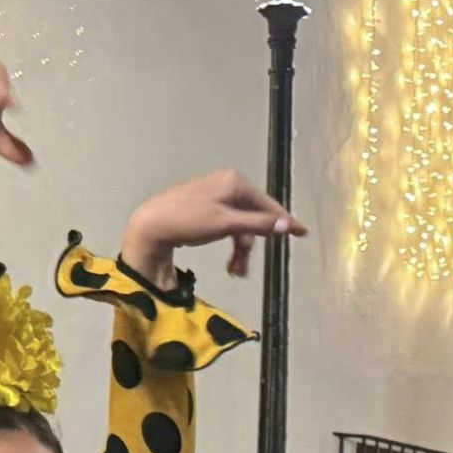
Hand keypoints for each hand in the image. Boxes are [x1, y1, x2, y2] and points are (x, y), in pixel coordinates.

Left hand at [121, 169, 305, 289]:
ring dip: (240, 249)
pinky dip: (229, 243)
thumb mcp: (226, 224)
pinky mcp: (205, 207)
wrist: (151, 226)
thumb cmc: (187, 221)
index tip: (302, 233)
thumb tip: (285, 224)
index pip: (268, 204)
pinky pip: (228, 225)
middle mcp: (227, 183)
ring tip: (233, 271)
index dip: (284, 221)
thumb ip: (257, 224)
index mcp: (235, 182)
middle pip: (254, 216)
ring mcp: (215, 194)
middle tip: (242, 270)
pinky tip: (227, 260)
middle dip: (251, 245)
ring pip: (240, 224)